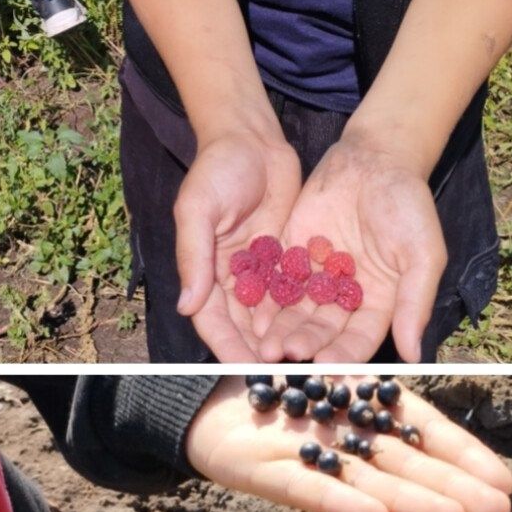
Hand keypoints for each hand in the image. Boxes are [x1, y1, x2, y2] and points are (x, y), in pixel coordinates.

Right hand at [175, 128, 304, 361]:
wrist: (252, 138)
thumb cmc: (217, 168)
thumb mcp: (198, 209)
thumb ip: (193, 257)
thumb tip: (186, 307)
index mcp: (205, 272)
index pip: (214, 321)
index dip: (228, 346)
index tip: (246, 368)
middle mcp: (232, 280)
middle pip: (246, 327)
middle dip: (261, 351)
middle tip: (284, 374)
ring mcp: (262, 272)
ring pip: (273, 316)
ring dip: (286, 339)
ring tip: (306, 361)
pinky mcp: (287, 261)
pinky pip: (297, 294)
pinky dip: (307, 313)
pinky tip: (325, 332)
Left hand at [181, 376, 511, 511]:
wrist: (194, 394)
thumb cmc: (266, 368)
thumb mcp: (325, 348)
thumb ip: (367, 355)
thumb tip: (416, 345)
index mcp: (364, 409)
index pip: (424, 433)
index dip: (463, 457)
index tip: (503, 482)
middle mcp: (346, 440)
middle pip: (405, 465)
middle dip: (452, 487)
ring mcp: (313, 458)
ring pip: (368, 481)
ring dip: (410, 503)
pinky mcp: (270, 472)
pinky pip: (309, 488)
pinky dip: (341, 502)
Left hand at [250, 135, 445, 365]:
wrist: (375, 156)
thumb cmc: (408, 205)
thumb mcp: (423, 254)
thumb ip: (415, 302)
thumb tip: (413, 355)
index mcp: (380, 303)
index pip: (360, 338)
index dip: (344, 354)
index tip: (326, 366)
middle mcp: (346, 297)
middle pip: (324, 330)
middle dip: (306, 344)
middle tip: (286, 355)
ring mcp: (318, 277)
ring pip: (297, 312)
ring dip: (282, 329)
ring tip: (266, 343)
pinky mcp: (293, 255)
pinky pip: (278, 282)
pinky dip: (266, 299)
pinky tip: (254, 313)